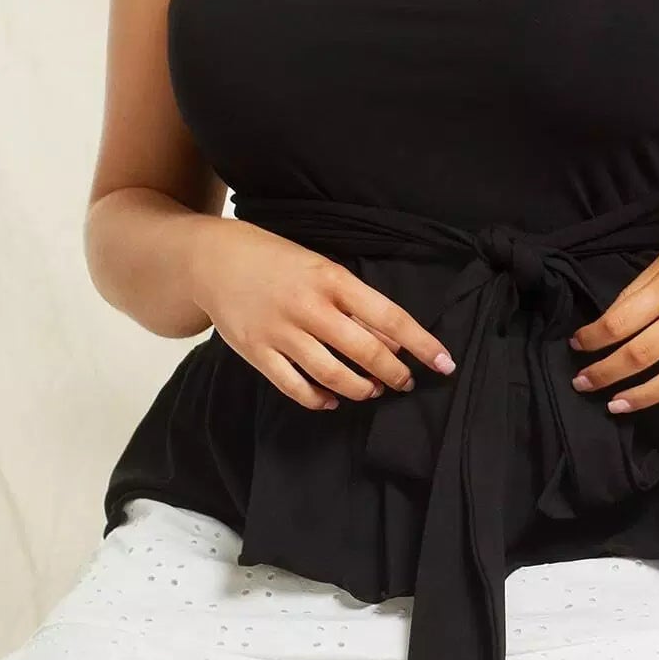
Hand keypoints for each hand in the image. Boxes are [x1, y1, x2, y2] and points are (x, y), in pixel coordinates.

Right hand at [187, 217, 456, 410]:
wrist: (214, 261)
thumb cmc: (276, 261)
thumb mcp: (320, 269)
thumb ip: (354, 302)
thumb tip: (392, 341)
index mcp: (332, 279)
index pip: (389, 316)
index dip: (421, 343)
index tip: (444, 363)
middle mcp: (309, 307)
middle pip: (365, 352)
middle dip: (393, 374)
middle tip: (404, 383)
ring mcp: (281, 332)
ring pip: (333, 375)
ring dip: (360, 389)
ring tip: (371, 390)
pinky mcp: (257, 353)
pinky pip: (295, 387)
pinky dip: (319, 399)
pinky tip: (332, 399)